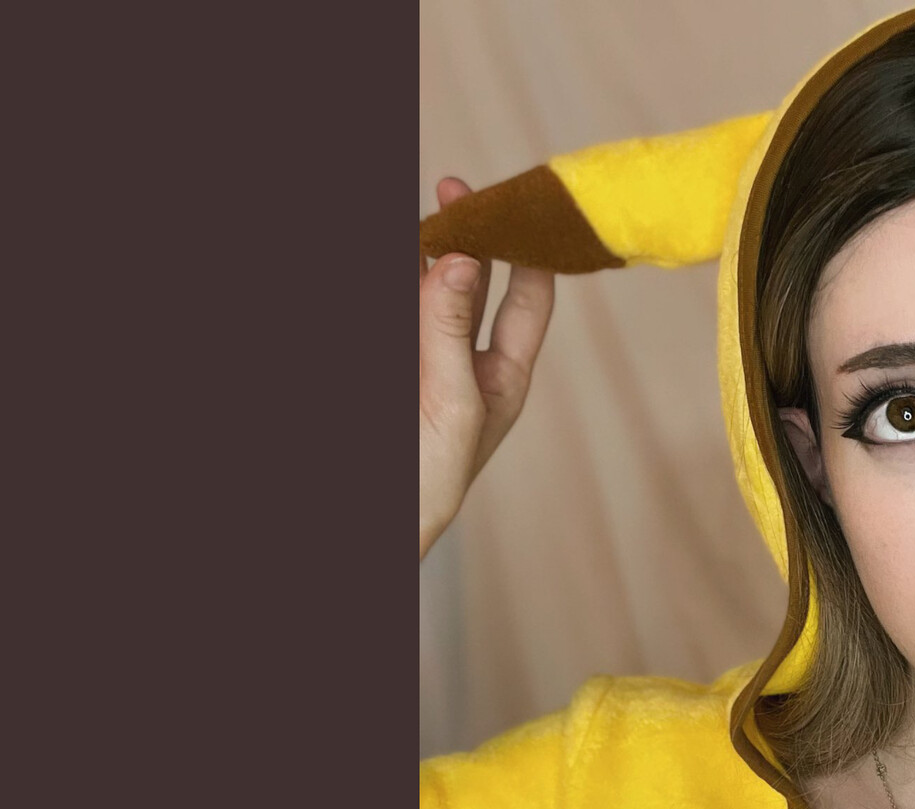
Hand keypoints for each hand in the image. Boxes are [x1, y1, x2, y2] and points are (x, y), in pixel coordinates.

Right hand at [418, 177, 555, 559]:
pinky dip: (409, 275)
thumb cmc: (430, 477)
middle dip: (466, 233)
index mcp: (503, 373)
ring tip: (426, 216)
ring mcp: (425, 349)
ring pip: (429, 282)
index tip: (522, 206)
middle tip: (453, 187)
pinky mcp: (399, 347)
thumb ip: (449, 329)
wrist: (381, 513)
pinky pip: (406, 302)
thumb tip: (459, 258)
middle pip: (472, 278)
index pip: (528, 298)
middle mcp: (465, 354)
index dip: (530, 251)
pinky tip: (410, 252)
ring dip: (426, 248)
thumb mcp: (451, 402)